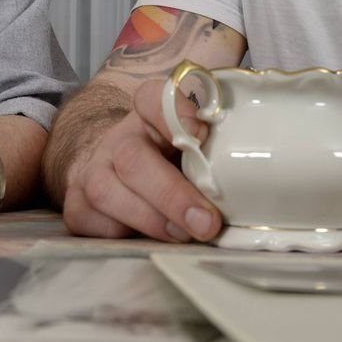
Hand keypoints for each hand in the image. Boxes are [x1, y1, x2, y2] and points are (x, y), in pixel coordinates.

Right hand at [60, 77, 221, 242]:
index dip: (176, 112)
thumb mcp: (201, 143)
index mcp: (151, 114)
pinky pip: (88, 220)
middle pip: (133, 157)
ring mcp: (93, 170)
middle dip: (170, 194)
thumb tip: (264, 150)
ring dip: (148, 219)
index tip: (203, 132)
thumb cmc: (178, 162)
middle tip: (206, 222)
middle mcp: (119, 139)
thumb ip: (224, 140)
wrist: (124, 171)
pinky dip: (118, 235)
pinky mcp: (77, 204)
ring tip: (183, 236)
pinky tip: (147, 243)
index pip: (154, 98)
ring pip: (105, 190)